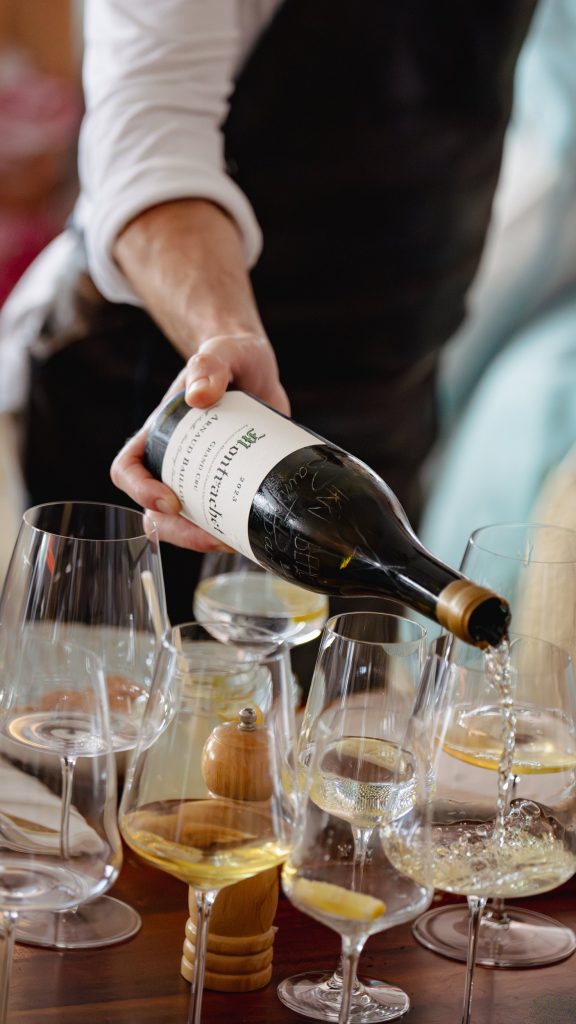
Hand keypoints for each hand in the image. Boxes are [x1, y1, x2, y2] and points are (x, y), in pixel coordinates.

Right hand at [110, 331, 289, 549]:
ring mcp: (199, 476)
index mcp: (158, 433)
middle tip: (214, 537)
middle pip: (154, 512)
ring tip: (233, 541)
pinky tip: (250, 535)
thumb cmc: (231, 357)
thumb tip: (199, 395)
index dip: (140, 491)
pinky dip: (229, 532)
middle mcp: (172, 460)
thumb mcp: (221, 352)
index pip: (127, 469)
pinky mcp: (226, 484)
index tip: (172, 501)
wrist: (258, 368)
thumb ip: (210, 363)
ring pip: (184, 524)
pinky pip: (217, 519)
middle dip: (178, 532)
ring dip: (201, 541)